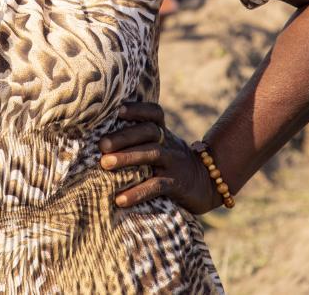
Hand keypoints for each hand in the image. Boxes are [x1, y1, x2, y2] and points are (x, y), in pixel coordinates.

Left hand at [98, 102, 221, 214]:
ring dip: (127, 158)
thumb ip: (140, 141)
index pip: (153, 113)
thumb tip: (99, 141)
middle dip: (123, 136)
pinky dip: (138, 192)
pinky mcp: (177, 184)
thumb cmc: (172, 164)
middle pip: (148, 132)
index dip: (137, 109)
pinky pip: (157, 185)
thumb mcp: (161, 147)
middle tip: (101, 145)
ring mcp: (174, 162)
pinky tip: (120, 199)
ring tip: (104, 164)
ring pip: (152, 154)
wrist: (208, 184)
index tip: (118, 110)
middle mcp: (169, 143)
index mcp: (164, 132)